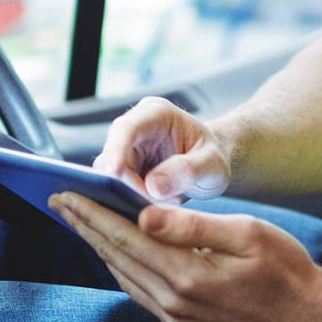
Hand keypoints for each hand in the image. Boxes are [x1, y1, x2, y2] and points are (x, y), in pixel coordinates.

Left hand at [52, 193, 321, 321]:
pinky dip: (130, 276)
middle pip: (118, 260)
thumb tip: (142, 216)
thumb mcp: (247, 233)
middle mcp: (177, 306)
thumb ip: (192, 225)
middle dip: (87, 228)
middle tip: (60, 203)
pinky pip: (148, 302)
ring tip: (85, 226)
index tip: (64, 194)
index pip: (125, 239)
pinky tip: (124, 260)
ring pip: (129, 283)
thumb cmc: (287, 270)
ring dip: (104, 253)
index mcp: (188, 276)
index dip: (91, 214)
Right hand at [92, 96, 231, 202]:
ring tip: (164, 204)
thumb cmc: (213, 159)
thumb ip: (187, 171)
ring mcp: (124, 148)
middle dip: (127, 184)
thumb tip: (152, 186)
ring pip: (108, 175)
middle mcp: (134, 127)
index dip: (116, 150)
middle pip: (112, 155)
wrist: (208, 167)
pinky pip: (113, 187)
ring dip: (129, 195)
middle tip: (158, 204)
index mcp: (156, 113)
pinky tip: (151, 208)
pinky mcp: (121, 169)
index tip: (113, 175)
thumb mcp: (212, 165)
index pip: (127, 128)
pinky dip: (128, 200)